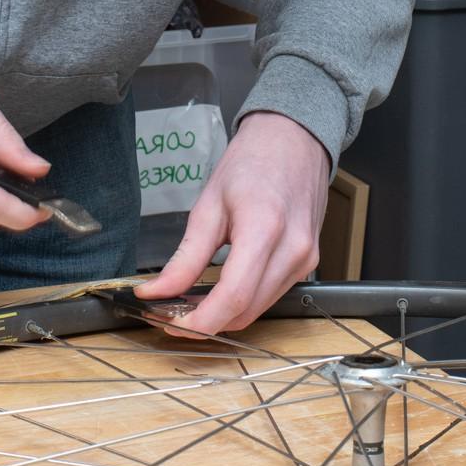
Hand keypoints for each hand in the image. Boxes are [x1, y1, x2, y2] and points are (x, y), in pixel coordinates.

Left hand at [136, 111, 328, 336]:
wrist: (294, 140)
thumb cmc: (251, 163)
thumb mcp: (208, 204)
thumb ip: (185, 256)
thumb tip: (156, 291)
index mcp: (264, 228)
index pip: (233, 296)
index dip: (200, 322)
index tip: (170, 324)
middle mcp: (292, 250)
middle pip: (246, 311)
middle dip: (206, 322)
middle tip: (169, 314)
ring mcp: (306, 259)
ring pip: (259, 309)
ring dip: (224, 314)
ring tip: (190, 303)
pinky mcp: (310, 263)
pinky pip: (271, 295)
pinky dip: (243, 301)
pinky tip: (220, 289)